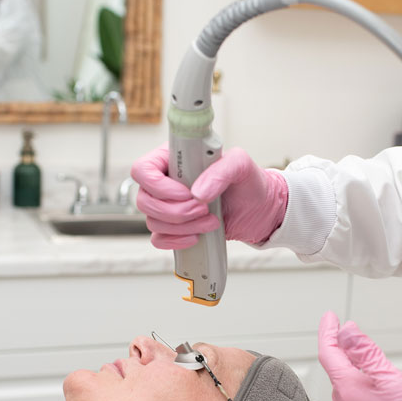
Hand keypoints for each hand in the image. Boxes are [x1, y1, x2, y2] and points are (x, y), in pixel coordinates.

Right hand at [131, 145, 287, 248]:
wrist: (258, 210)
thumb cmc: (248, 181)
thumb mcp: (241, 165)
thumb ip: (222, 170)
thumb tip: (198, 193)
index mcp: (174, 159)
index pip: (143, 169)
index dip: (158, 185)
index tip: (187, 193)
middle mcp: (165, 183)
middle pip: (144, 200)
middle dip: (175, 210)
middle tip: (203, 209)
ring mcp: (167, 207)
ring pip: (153, 222)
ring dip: (183, 226)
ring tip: (211, 221)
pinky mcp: (174, 228)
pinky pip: (159, 240)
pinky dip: (176, 241)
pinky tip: (197, 237)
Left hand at [318, 311, 401, 400]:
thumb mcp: (390, 376)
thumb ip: (365, 351)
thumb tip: (346, 331)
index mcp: (346, 388)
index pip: (327, 352)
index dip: (327, 331)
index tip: (330, 316)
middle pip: (336, 367)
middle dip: (341, 348)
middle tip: (349, 333)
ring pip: (346, 383)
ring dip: (352, 367)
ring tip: (368, 360)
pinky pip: (354, 398)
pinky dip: (359, 384)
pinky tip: (375, 385)